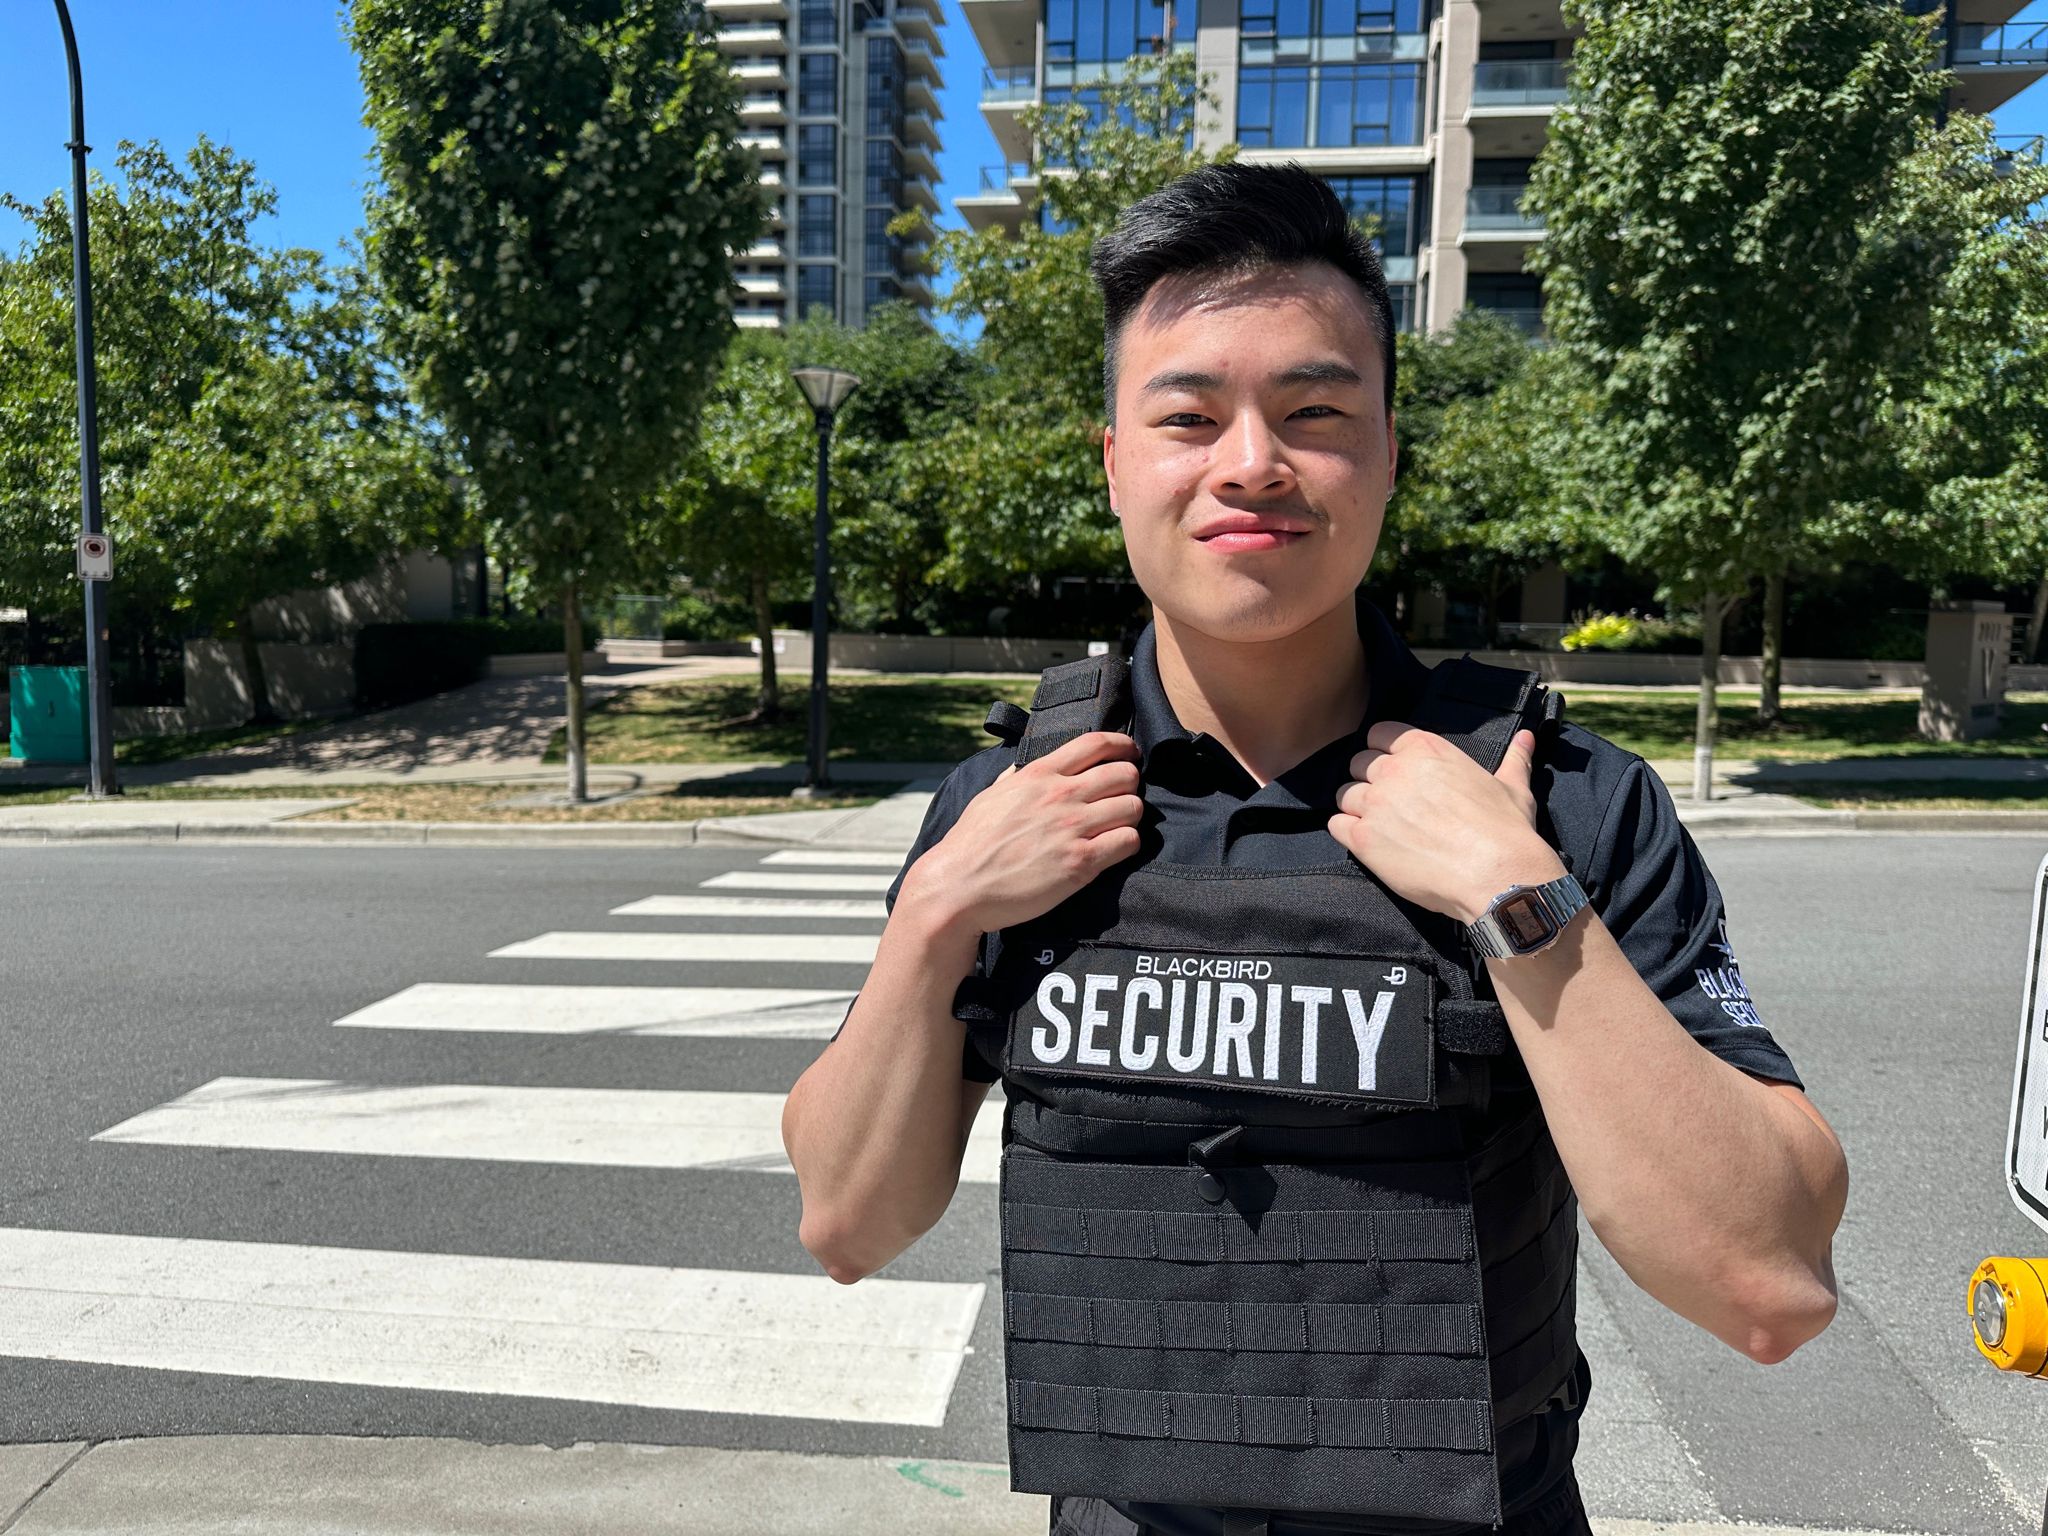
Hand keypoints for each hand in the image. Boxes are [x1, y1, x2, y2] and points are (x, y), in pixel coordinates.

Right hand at [899, 731, 1144, 936]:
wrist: (959, 886)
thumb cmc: (971, 843)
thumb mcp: (992, 795)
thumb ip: (1016, 777)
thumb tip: (1027, 765)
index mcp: (1038, 774)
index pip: (1096, 743)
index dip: (1123, 746)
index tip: (1130, 755)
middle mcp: (1060, 796)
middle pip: (1124, 774)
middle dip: (1129, 785)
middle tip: (1121, 799)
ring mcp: (1072, 828)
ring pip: (1133, 807)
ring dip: (1130, 817)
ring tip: (1116, 828)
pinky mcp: (1080, 862)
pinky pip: (1128, 842)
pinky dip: (1127, 844)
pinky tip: (1112, 850)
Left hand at [1327, 722, 1563, 923]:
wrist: (1498, 876)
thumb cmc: (1507, 831)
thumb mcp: (1513, 787)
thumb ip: (1513, 759)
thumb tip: (1527, 738)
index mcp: (1426, 749)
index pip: (1379, 733)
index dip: (1382, 750)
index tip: (1392, 767)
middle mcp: (1395, 770)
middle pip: (1358, 764)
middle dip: (1369, 780)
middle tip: (1389, 803)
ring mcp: (1375, 803)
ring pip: (1344, 794)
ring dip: (1356, 807)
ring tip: (1379, 826)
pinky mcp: (1363, 838)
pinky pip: (1335, 825)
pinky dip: (1346, 831)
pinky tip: (1367, 842)